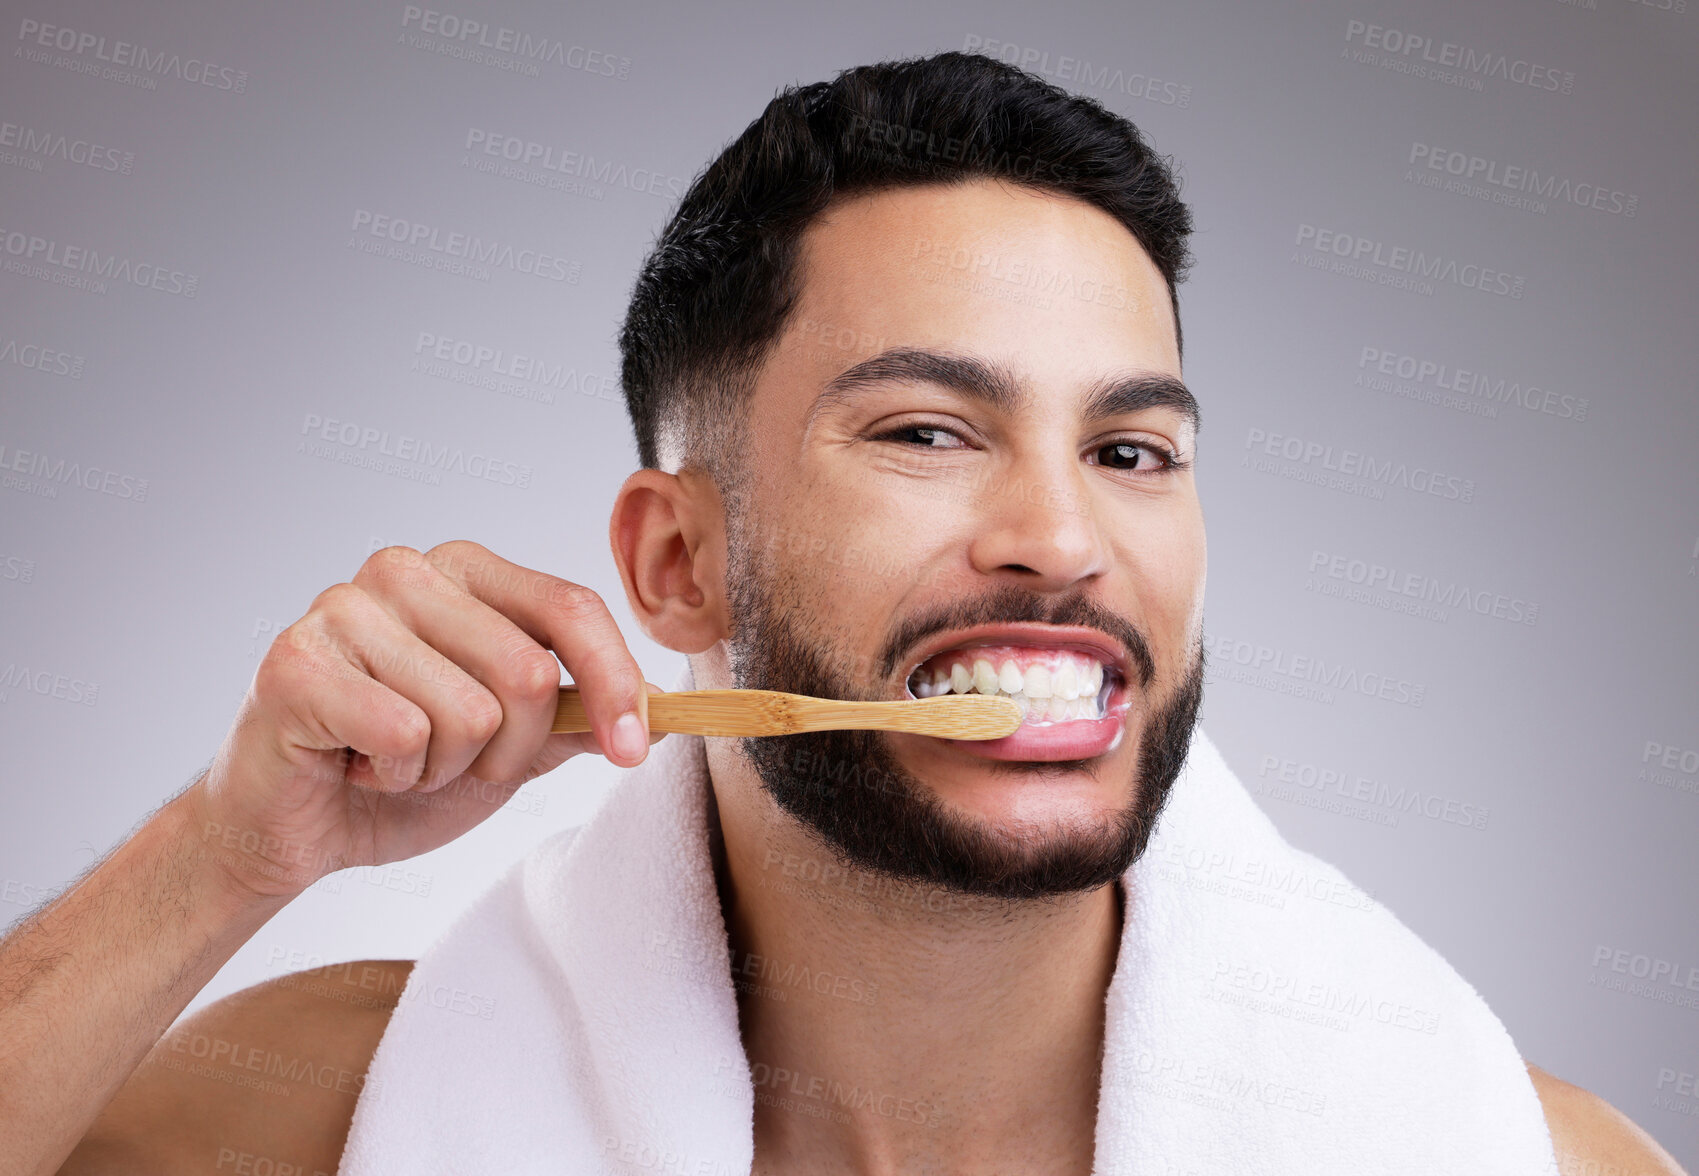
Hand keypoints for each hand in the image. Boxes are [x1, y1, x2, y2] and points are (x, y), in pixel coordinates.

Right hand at [184, 540, 656, 900]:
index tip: (633, 751)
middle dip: (507, 751)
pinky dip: (394, 775)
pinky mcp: (297, 660)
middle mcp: (407, 570)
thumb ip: (580, 719)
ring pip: (469, 712)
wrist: (296, 829)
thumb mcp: (512, 748)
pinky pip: (405, 734)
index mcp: (468, 571)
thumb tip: (667, 706)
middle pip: (528, 671)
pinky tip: (355, 764)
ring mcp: (345, 607)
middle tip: (450, 761)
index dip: (615, 682)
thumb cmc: (402, 772)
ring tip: (395, 761)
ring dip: (443, 768)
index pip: (571, 606)